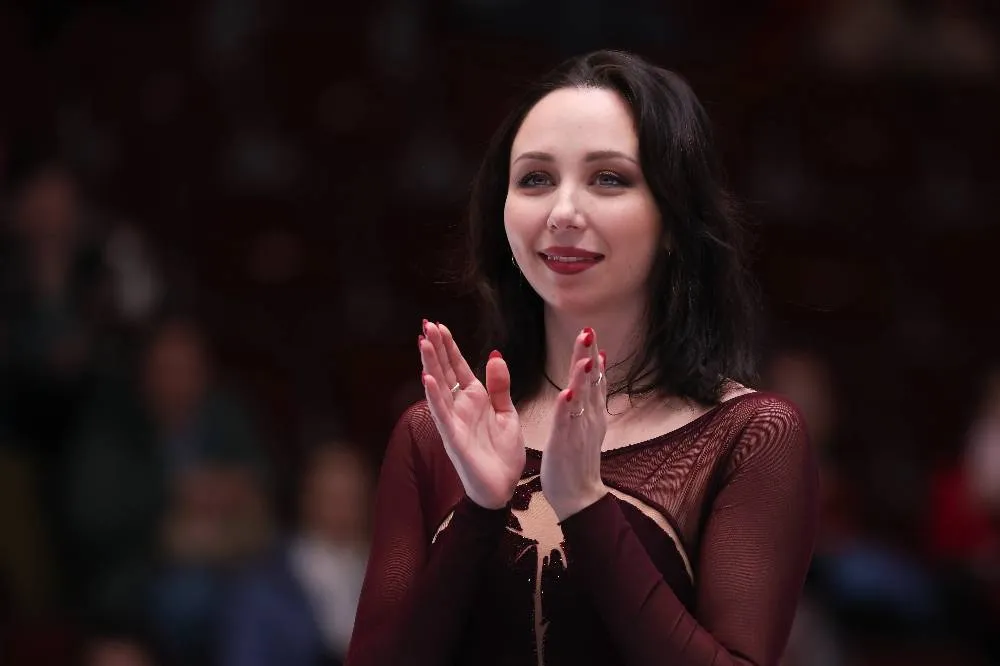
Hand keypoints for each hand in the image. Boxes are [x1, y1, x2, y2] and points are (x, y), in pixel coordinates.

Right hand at [419, 321, 524, 508]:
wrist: (504, 487)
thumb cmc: (503, 453)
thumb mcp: (507, 413)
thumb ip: (499, 386)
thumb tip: (495, 355)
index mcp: (474, 399)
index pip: (457, 366)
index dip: (448, 347)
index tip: (439, 325)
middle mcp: (460, 406)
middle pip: (444, 371)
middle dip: (435, 348)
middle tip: (425, 324)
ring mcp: (453, 421)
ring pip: (438, 387)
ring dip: (430, 364)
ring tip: (422, 342)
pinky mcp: (452, 437)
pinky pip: (442, 413)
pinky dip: (434, 395)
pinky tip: (427, 378)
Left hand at [540, 328, 609, 520]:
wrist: (580, 497)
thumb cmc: (578, 461)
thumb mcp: (588, 424)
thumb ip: (592, 398)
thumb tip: (596, 370)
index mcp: (592, 413)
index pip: (595, 379)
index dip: (593, 356)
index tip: (590, 332)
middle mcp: (589, 418)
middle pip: (591, 382)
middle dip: (589, 356)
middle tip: (588, 331)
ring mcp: (578, 430)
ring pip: (581, 398)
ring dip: (582, 376)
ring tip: (584, 355)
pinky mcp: (565, 443)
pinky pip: (566, 422)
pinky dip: (567, 407)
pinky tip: (567, 392)